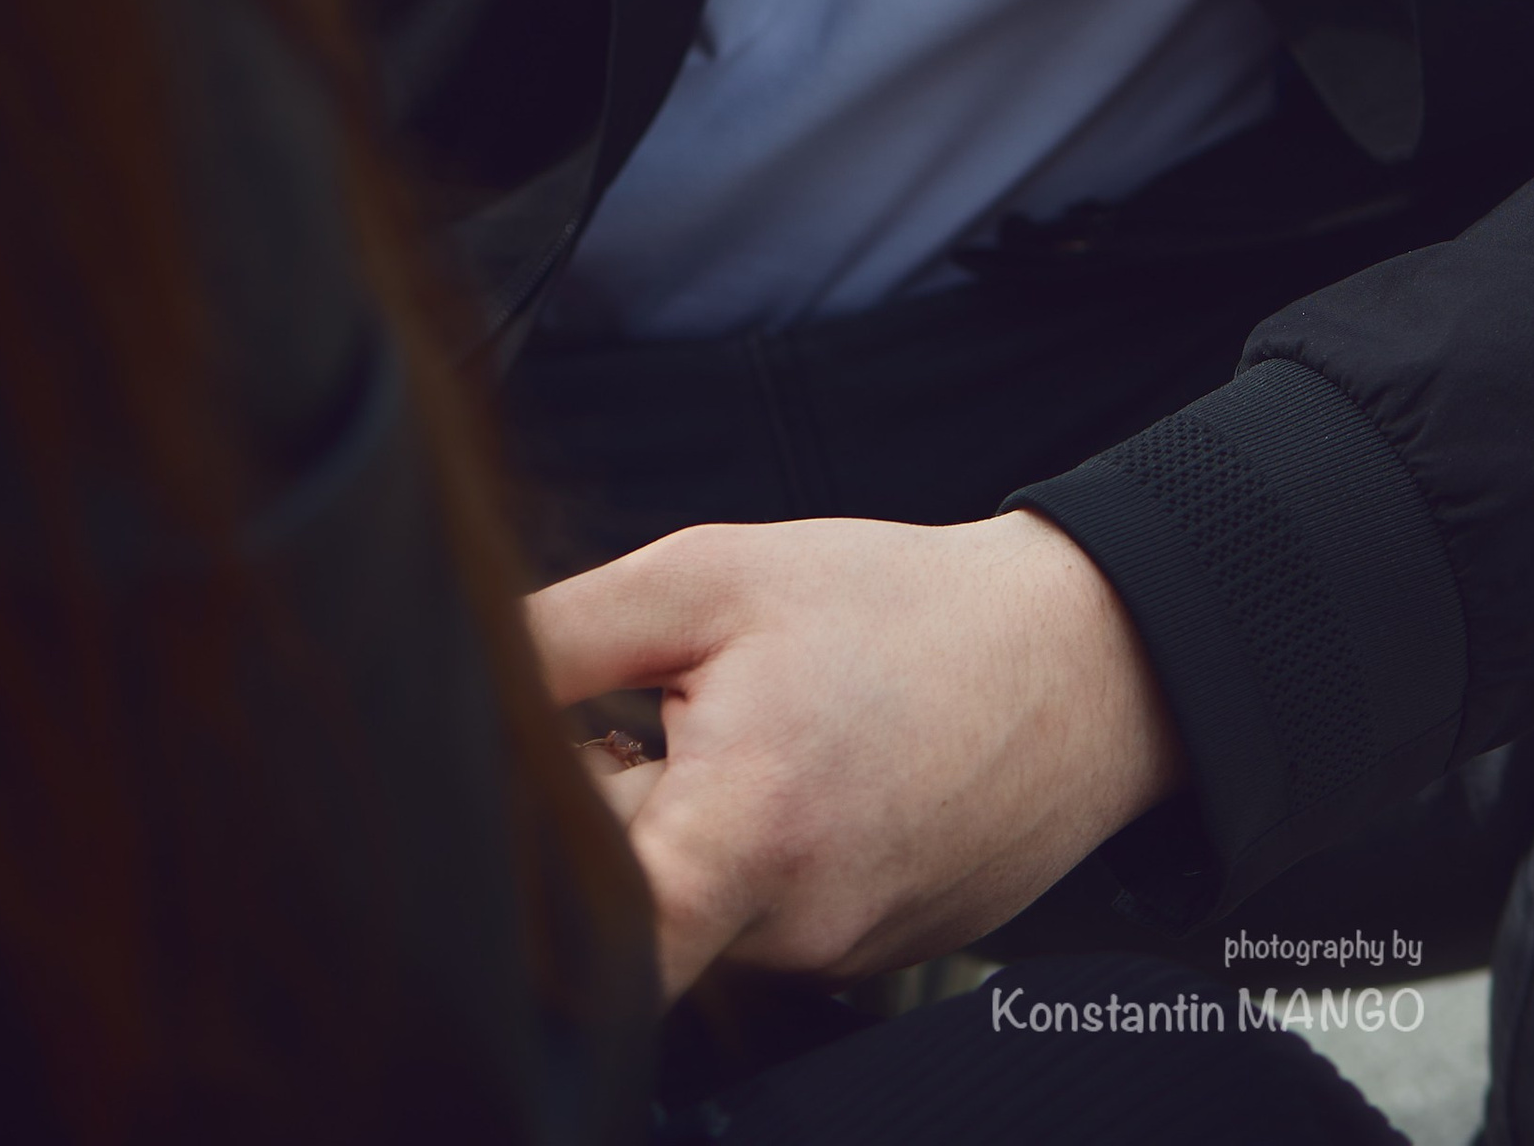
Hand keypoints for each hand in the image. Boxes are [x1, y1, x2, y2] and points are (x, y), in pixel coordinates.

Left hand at [528, 511, 1182, 993]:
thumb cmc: (897, 608)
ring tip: (749, 732)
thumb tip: (461, 679)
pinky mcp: (867, 959)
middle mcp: (793, 926)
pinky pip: (762, 918)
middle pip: (633, 904)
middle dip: (612, 811)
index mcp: (748, 830)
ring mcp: (836, 956)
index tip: (523, 841)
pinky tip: (799, 771)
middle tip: (657, 715)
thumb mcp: (710, 575)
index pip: (612, 947)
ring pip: (696, 909)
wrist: (1072, 661)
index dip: (543, 902)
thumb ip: (565, 636)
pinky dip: (750, 851)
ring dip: (686, 825)